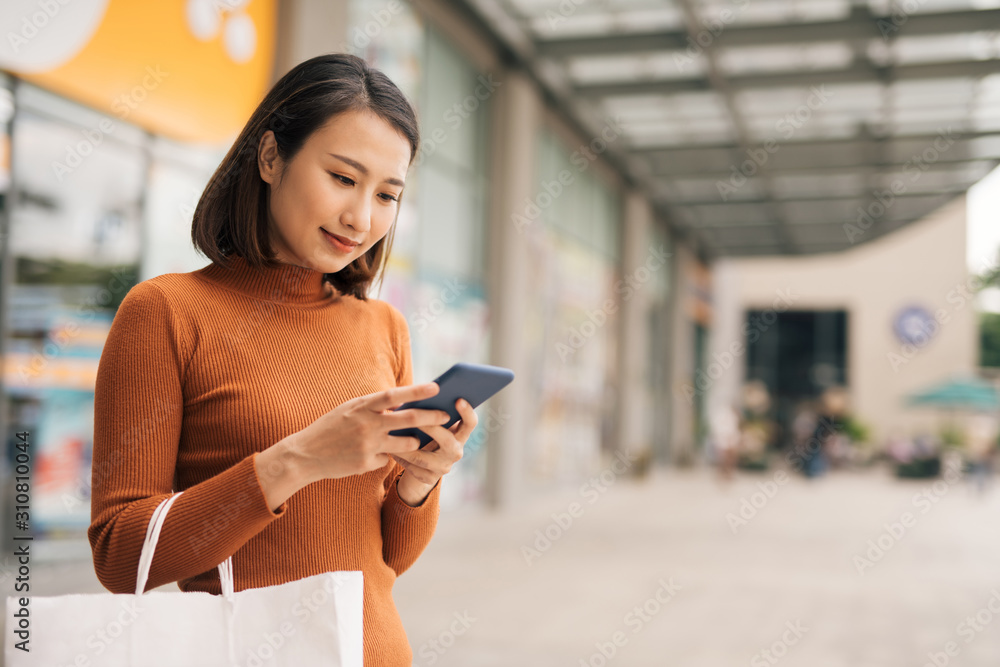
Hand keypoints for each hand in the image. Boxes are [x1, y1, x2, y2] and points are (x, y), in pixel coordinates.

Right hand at [284, 382, 452, 484]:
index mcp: (362, 406)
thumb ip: (373, 407)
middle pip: (408, 419)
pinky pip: (387, 459)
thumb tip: (401, 402)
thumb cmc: (330, 428)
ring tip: (417, 440)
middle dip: (431, 417)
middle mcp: (366, 424)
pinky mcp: (365, 463)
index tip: (436, 387)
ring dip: (415, 442)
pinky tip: (374, 456)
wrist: (305, 454)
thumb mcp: (349, 410)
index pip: (394, 394)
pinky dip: (386, 456)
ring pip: (405, 443)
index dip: (417, 390)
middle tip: (446, 416)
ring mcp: (367, 445)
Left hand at [390, 397, 478, 503]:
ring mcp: (443, 467)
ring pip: (423, 457)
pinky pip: (412, 468)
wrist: (422, 468)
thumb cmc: (426, 436)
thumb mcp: (433, 426)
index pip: (470, 423)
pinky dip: (400, 457)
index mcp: (460, 435)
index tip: (458, 400)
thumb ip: (430, 414)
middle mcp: (456, 452)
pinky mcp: (429, 479)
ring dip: (406, 445)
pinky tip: (389, 449)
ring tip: (392, 434)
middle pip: (447, 440)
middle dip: (430, 427)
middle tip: (414, 416)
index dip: (467, 412)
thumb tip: (413, 399)